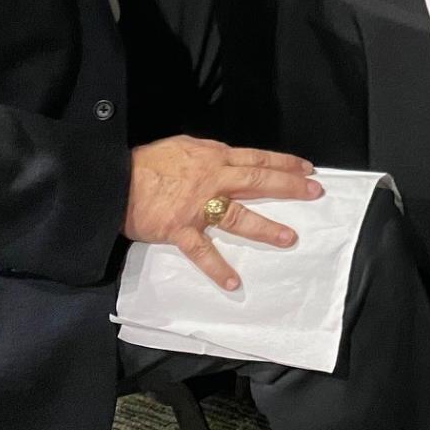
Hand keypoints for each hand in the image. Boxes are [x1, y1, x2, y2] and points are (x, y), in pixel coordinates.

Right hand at [125, 137, 324, 290]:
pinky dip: (217, 267)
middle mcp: (212, 180)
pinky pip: (202, 251)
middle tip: (315, 193)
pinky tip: (233, 282)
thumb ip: (210, 155)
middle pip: (258, 182)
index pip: (257, 159)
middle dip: (289, 187)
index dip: (284, 163)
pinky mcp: (180, 230)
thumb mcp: (185, 147)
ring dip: (265, 228)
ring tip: (289, 238)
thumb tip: (229, 159)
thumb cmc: (149, 162)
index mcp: (214, 158)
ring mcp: (197, 207)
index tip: (307, 169)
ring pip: (238, 216)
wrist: (115, 180)